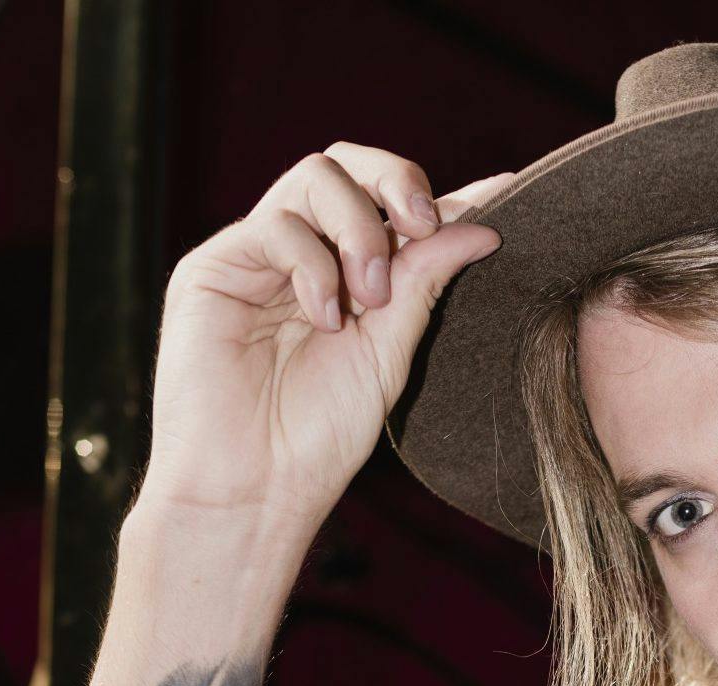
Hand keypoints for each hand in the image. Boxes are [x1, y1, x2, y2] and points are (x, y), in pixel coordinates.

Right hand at [139, 142, 515, 529]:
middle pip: (348, 165)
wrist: (254, 488)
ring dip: (359, 228)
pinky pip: (275, 224)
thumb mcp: (390, 351)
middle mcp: (302, 254)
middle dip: (396, 183)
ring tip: (369, 297)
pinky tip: (325, 318)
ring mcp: (257, 257)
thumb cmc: (318, 437)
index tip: (503, 190)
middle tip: (422, 227)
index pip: (393, 209)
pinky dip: (313, 264)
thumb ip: (425, 283)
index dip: (443, 195)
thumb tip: (483, 225)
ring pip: (314, 177)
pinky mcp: (214, 268)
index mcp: (347, 274)